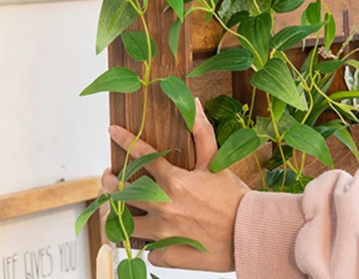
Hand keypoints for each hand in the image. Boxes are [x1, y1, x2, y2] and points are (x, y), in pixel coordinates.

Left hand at [102, 98, 249, 271]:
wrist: (249, 233)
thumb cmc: (234, 196)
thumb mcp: (216, 161)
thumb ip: (202, 131)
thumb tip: (193, 103)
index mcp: (173, 180)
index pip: (140, 155)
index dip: (123, 139)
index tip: (112, 132)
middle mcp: (163, 206)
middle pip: (120, 192)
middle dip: (109, 181)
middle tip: (110, 177)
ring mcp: (163, 232)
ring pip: (126, 225)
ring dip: (121, 215)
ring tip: (120, 210)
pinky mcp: (168, 254)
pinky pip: (148, 249)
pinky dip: (149, 243)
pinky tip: (151, 237)